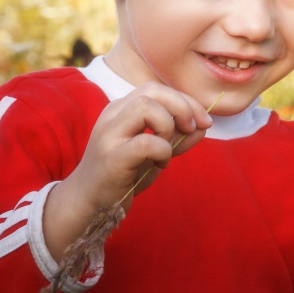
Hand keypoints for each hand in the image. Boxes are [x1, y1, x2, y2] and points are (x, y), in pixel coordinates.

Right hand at [44, 82, 211, 259]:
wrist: (89, 203)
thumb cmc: (122, 175)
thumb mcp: (155, 152)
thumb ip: (177, 138)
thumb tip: (204, 126)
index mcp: (121, 109)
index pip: (157, 89)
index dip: (185, 101)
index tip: (204, 121)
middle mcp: (113, 115)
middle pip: (152, 90)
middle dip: (182, 106)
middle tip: (192, 128)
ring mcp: (109, 135)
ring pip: (146, 108)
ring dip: (168, 127)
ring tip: (167, 149)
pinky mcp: (112, 158)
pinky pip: (146, 142)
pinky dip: (163, 151)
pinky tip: (160, 164)